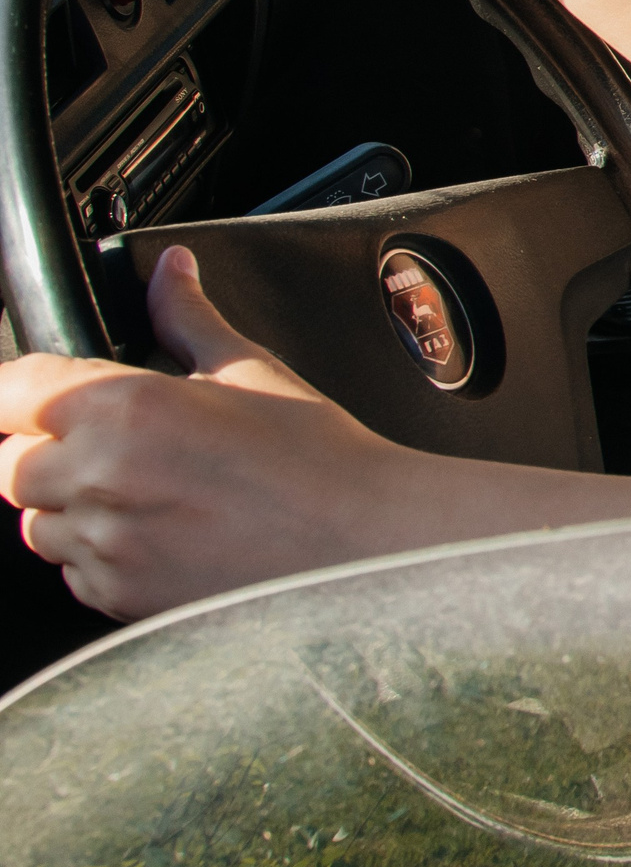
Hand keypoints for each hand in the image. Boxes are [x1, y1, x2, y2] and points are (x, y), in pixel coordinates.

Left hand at [0, 248, 403, 619]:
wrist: (360, 540)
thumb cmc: (316, 458)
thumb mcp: (250, 369)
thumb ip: (188, 317)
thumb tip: (169, 270)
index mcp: (125, 408)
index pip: (11, 390)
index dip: (24, 390)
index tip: (42, 393)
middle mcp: (100, 477)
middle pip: (9, 464)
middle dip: (46, 450)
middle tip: (115, 444)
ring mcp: (106, 543)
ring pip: (35, 522)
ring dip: (68, 505)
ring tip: (145, 491)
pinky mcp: (118, 595)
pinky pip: (71, 572)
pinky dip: (98, 554)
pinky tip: (160, 532)